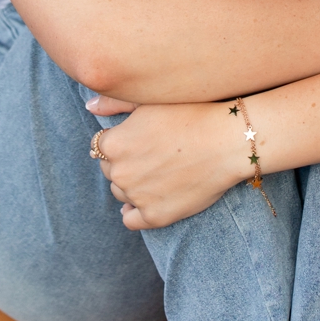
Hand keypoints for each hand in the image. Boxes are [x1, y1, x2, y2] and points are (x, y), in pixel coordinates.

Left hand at [85, 93, 250, 230]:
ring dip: (133, 185)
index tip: (143, 140)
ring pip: (121, 193)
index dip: (122, 142)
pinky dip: (136, 212)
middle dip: (126, 163)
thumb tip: (90, 106)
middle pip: (110, 170)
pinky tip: (150, 201)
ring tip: (160, 173)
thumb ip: (115, 102)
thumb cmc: (194, 113)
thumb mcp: (151, 100)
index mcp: (113, 143)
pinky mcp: (155, 215)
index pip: (100, 147)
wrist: (229, 141)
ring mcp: (136, 196)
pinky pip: (131, 220)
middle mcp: (119, 171)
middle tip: (155, 155)